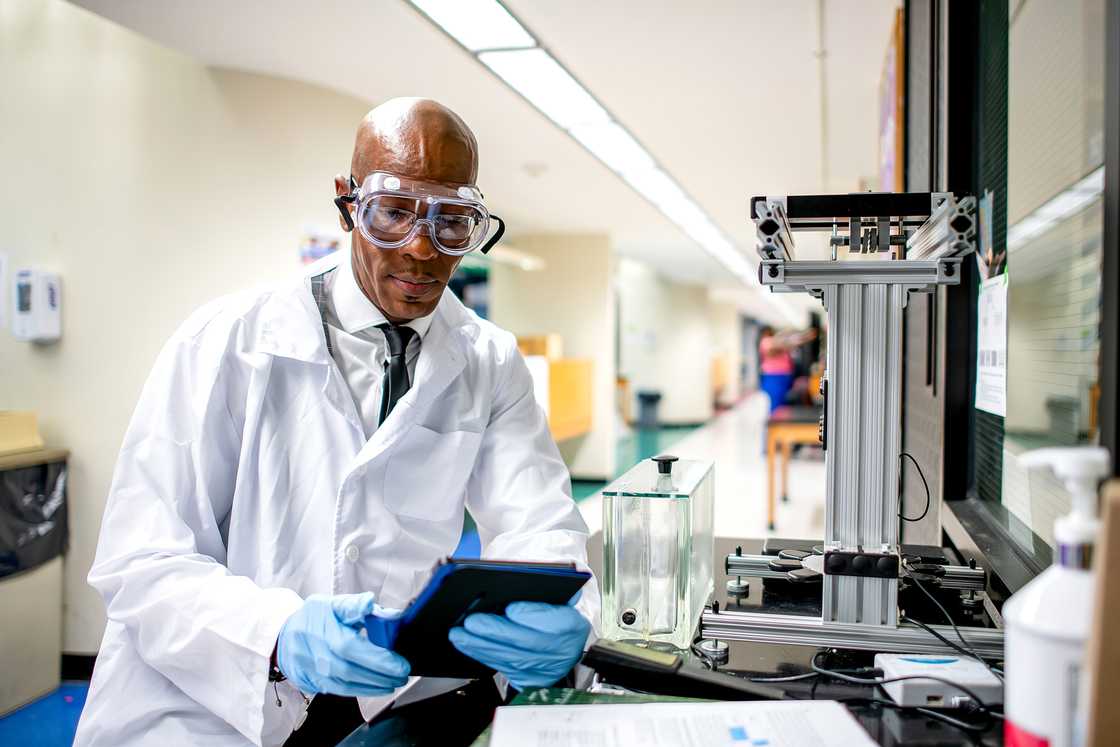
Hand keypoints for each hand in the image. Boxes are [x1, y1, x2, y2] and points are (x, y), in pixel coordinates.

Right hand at [276, 592, 409, 696]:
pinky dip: (361, 691)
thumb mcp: (332, 603)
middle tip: (403, 674)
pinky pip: (340, 691)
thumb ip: (354, 604)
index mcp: (325, 630)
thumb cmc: (313, 618)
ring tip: (394, 682)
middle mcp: (318, 653)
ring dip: (375, 686)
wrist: (284, 636)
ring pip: (347, 684)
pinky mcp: (314, 683)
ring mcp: (314, 671)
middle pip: (352, 670)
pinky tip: (377, 687)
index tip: (400, 663)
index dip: (378, 659)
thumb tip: (370, 602)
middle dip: (382, 675)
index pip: (353, 648)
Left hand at [448, 602, 589, 689]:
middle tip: (472, 621)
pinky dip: (480, 654)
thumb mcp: (563, 599)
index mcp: (571, 625)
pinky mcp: (525, 679)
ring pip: (509, 657)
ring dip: (480, 645)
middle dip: (496, 631)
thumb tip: (544, 576)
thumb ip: (554, 588)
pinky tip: (465, 644)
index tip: (511, 608)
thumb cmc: (558, 618)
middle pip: (526, 642)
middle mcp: (559, 650)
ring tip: (460, 633)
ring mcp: (542, 668)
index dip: (532, 615)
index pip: (555, 621)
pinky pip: (500, 666)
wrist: (565, 649)